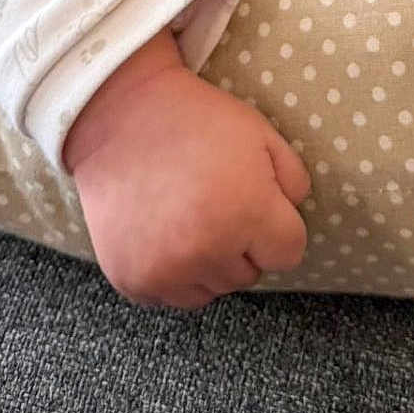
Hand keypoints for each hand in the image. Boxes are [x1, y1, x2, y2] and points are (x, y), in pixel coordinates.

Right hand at [64, 33, 310, 309]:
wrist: (120, 117)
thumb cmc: (197, 120)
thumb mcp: (260, 134)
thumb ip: (292, 182)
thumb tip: (293, 216)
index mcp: (247, 213)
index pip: (289, 253)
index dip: (278, 227)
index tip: (258, 206)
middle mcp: (207, 251)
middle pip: (249, 274)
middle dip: (242, 244)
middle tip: (217, 203)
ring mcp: (166, 271)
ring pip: (212, 289)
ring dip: (209, 263)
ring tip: (188, 216)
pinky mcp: (133, 281)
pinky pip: (172, 295)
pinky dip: (173, 272)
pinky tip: (162, 231)